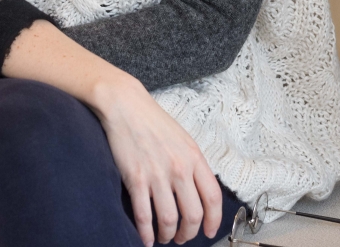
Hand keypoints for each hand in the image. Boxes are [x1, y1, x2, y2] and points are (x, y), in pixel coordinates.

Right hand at [92, 77, 222, 245]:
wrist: (125, 105)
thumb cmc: (153, 121)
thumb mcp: (183, 139)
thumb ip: (193, 164)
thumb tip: (198, 192)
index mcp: (194, 157)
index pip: (213, 197)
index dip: (214, 220)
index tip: (209, 231)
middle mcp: (179, 168)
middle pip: (193, 214)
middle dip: (188, 233)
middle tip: (182, 238)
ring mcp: (157, 174)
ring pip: (169, 219)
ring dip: (167, 235)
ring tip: (164, 237)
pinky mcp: (136, 179)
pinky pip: (144, 215)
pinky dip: (146, 232)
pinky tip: (146, 238)